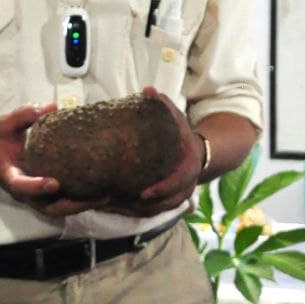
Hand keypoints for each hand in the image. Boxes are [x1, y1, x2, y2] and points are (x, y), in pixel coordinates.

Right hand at [0, 104, 106, 217]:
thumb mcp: (4, 124)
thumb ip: (24, 115)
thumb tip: (51, 107)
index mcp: (9, 174)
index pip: (21, 186)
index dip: (36, 187)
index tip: (54, 183)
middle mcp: (22, 191)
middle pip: (45, 207)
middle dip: (70, 205)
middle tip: (96, 196)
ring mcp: (33, 195)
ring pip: (55, 209)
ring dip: (78, 206)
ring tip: (103, 197)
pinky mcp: (41, 194)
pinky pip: (59, 203)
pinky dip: (77, 202)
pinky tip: (97, 193)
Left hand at [104, 87, 202, 217]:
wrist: (198, 154)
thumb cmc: (182, 136)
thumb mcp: (177, 120)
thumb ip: (164, 107)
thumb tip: (148, 90)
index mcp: (189, 166)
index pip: (177, 182)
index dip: (162, 188)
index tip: (144, 192)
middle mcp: (185, 186)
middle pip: (162, 202)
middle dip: (138, 205)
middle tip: (114, 201)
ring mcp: (177, 197)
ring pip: (154, 211)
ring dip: (131, 211)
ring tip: (106, 206)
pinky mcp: (166, 203)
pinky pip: (149, 213)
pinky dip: (130, 213)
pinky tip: (110, 208)